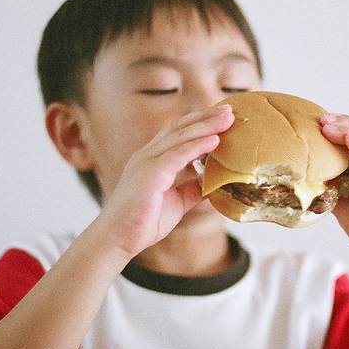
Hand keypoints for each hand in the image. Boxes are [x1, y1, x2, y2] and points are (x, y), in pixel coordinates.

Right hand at [97, 104, 233, 259]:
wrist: (117, 239)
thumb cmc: (142, 222)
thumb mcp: (177, 201)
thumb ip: (193, 188)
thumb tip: (214, 183)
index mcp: (152, 158)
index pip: (178, 131)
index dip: (201, 121)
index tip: (224, 116)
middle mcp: (148, 155)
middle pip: (181, 127)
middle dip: (207, 117)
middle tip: (231, 109)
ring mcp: (147, 162)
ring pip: (181, 136)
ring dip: (207, 125)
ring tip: (228, 118)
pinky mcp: (149, 175)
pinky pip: (177, 155)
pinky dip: (197, 145)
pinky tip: (215, 140)